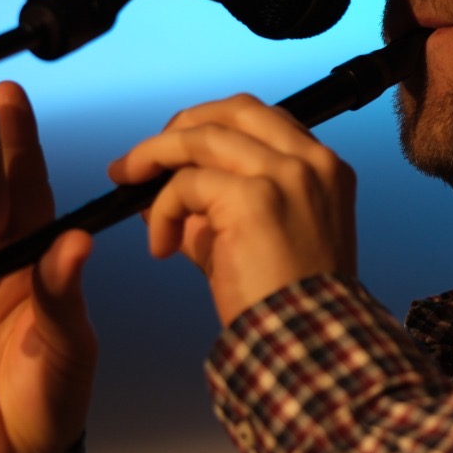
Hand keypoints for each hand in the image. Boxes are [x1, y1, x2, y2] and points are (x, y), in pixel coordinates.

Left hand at [107, 94, 356, 326]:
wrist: (307, 343)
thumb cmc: (286, 300)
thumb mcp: (260, 234)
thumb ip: (218, 203)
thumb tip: (158, 187)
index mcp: (325, 167)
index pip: (262, 118)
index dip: (211, 125)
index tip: (177, 150)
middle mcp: (311, 161)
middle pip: (234, 109)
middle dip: (180, 127)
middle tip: (141, 160)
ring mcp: (285, 175)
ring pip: (202, 138)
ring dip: (153, 157)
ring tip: (127, 184)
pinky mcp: (254, 198)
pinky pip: (187, 184)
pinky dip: (162, 210)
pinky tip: (161, 246)